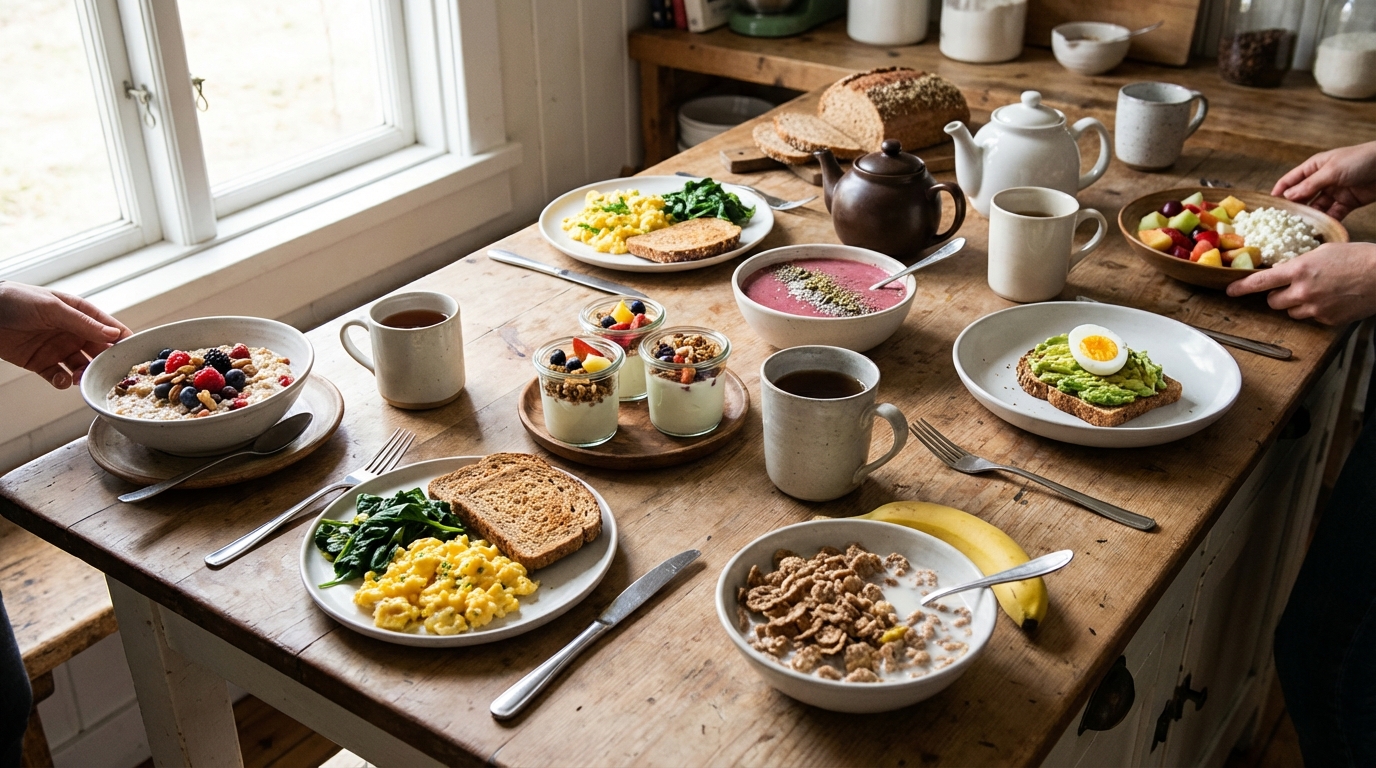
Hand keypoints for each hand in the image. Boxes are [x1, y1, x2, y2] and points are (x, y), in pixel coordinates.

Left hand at [0, 282, 130, 388]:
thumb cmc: (17, 300)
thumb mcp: (53, 308)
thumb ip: (84, 323)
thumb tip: (114, 335)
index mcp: (80, 314)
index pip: (110, 328)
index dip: (124, 340)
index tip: (137, 354)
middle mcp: (73, 332)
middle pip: (100, 351)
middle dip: (108, 363)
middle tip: (114, 374)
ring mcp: (58, 349)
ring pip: (82, 367)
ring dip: (86, 375)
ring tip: (85, 378)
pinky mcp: (41, 363)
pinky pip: (59, 377)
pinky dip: (64, 382)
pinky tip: (62, 380)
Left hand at [1226, 242, 1375, 325]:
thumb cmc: (1358, 257)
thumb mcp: (1323, 252)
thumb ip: (1299, 264)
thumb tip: (1285, 273)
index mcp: (1298, 269)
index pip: (1260, 282)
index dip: (1241, 287)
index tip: (1230, 291)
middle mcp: (1302, 291)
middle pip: (1272, 302)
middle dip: (1278, 296)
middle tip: (1293, 287)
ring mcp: (1315, 308)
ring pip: (1291, 312)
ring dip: (1297, 304)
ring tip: (1319, 292)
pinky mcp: (1327, 320)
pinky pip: (1311, 318)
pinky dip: (1317, 311)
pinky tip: (1332, 299)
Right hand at [1272, 142, 1375, 220]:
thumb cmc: (1361, 160)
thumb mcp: (1332, 170)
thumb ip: (1310, 185)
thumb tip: (1288, 196)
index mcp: (1314, 167)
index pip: (1290, 180)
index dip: (1279, 192)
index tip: (1268, 207)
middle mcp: (1321, 180)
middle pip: (1302, 197)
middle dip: (1293, 209)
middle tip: (1282, 224)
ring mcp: (1334, 192)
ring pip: (1317, 208)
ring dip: (1310, 218)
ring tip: (1300, 231)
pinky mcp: (1347, 202)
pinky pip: (1333, 214)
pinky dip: (1327, 222)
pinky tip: (1320, 230)